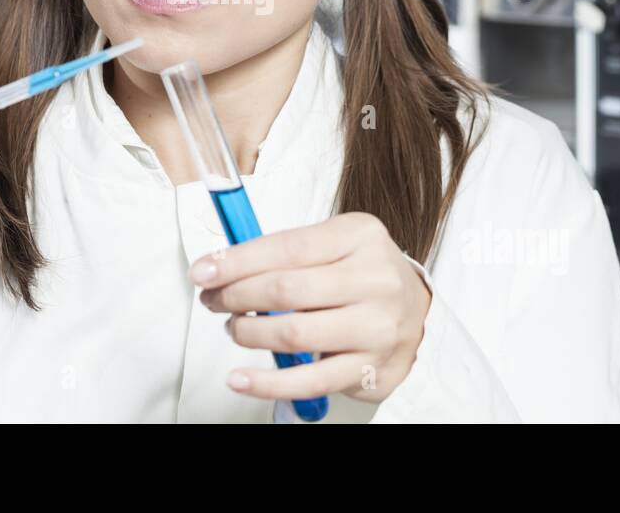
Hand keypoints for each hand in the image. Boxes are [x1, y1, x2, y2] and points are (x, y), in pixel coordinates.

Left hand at [191, 212, 431, 403]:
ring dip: (248, 334)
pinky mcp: (372, 368)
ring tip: (235, 329)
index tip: (203, 271)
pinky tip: (240, 378)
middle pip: (286, 289)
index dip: (237, 261)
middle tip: (213, 300)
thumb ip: (286, 252)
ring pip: (294, 334)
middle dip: (236, 296)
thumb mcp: (335, 244)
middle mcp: (375, 279)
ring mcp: (377, 327)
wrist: (417, 314)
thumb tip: (221, 266)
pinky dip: (267, 383)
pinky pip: (309, 381)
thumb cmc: (362, 275)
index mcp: (361, 236)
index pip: (288, 247)